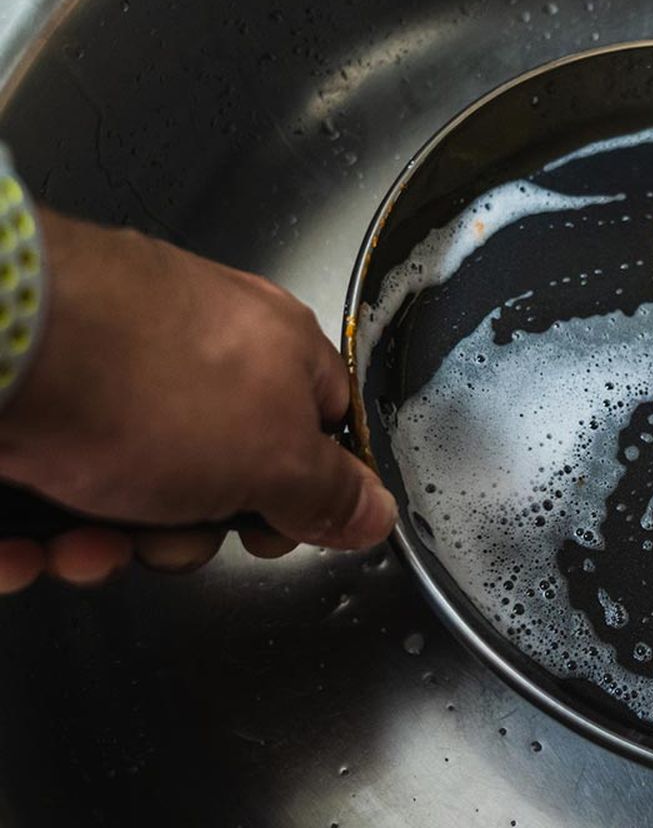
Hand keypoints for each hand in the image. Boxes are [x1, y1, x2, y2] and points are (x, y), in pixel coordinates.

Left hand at [0, 211, 395, 592]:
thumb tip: (374, 513)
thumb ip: (331, 495)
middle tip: (171, 539)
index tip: (283, 531)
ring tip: (80, 547)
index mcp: (275, 348)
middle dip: (190, 533)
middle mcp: (195, 351)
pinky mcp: (35, 401)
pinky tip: (24, 547)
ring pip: (127, 490)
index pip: (322, 424)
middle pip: (218, 472)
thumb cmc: (146, 383)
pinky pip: (51, 488)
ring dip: (107, 544)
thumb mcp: (275, 461)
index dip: (308, 492)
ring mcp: (108, 371)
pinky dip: (39, 532)